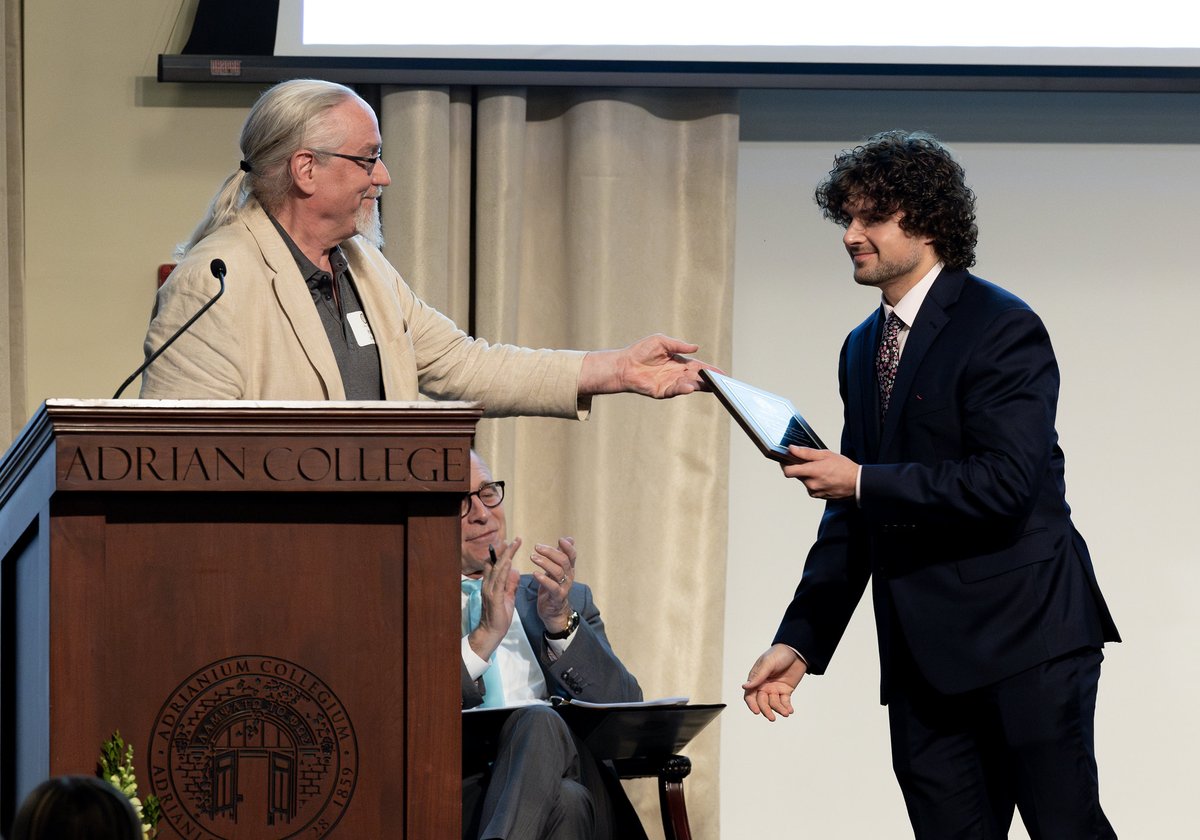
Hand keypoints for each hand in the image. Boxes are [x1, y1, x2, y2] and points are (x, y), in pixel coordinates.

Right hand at [467, 537, 520, 660]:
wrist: (491, 633)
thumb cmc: (499, 617)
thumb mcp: (508, 597)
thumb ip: (510, 584)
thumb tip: (515, 571)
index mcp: (491, 584)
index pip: (496, 565)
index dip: (503, 553)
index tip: (511, 542)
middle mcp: (488, 585)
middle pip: (496, 563)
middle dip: (506, 550)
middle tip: (515, 539)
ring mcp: (490, 590)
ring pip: (497, 569)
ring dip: (505, 556)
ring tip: (513, 545)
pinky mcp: (494, 598)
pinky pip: (499, 581)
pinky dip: (503, 570)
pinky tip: (508, 562)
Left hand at [531, 537, 575, 632]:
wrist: (553, 611)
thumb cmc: (553, 587)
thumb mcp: (556, 570)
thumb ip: (560, 555)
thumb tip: (568, 539)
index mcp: (569, 569)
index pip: (572, 555)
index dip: (568, 547)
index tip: (559, 539)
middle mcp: (569, 576)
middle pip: (563, 561)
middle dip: (550, 552)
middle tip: (537, 547)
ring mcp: (564, 587)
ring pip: (558, 571)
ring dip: (545, 563)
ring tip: (533, 557)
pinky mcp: (557, 597)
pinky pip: (553, 587)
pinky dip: (544, 579)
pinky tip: (535, 573)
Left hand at [578, 334, 719, 397]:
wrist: (624, 364)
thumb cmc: (641, 351)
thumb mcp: (661, 341)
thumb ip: (678, 345)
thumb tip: (696, 348)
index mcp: (680, 363)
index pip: (699, 367)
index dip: (711, 370)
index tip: (722, 374)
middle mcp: (677, 374)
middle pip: (697, 378)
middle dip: (709, 380)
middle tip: (721, 382)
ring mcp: (670, 384)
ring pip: (689, 385)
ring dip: (698, 385)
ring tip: (708, 384)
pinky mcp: (662, 392)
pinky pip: (675, 391)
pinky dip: (683, 389)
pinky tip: (689, 386)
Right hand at [742, 644, 807, 721]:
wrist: (797, 651)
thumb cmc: (779, 653)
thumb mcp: (768, 663)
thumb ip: (758, 676)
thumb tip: (744, 686)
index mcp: (757, 678)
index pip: (750, 694)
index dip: (752, 704)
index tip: (757, 711)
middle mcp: (764, 685)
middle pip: (762, 702)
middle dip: (766, 710)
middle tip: (772, 718)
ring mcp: (775, 688)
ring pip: (774, 704)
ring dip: (779, 709)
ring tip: (786, 713)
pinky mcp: (785, 690)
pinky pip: (784, 702)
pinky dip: (787, 707)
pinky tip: (790, 711)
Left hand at [782, 446, 858, 500]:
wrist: (857, 483)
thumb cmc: (844, 468)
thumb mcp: (825, 454)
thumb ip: (806, 452)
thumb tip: (792, 449)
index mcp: (812, 472)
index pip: (788, 471)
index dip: (785, 464)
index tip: (786, 459)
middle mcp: (811, 484)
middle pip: (796, 475)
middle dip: (800, 467)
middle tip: (810, 462)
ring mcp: (814, 491)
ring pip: (804, 480)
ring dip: (808, 475)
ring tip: (822, 470)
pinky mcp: (818, 496)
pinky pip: (810, 487)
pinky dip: (814, 481)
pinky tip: (824, 477)